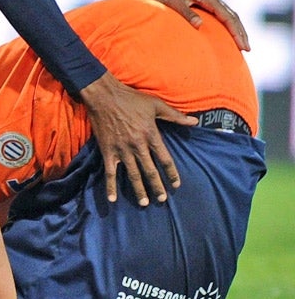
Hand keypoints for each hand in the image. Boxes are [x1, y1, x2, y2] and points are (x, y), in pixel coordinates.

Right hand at [80, 71, 196, 203]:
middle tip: (162, 199)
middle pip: (150, 171)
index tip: (176, 185)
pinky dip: (110, 186)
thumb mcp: (155, 104)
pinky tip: (113, 199)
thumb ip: (174, 115)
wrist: (104, 95)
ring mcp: (122, 150)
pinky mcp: (108, 151)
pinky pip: (109, 172)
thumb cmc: (130, 98)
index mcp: (150, 135)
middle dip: (157, 186)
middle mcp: (137, 146)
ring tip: (144, 202)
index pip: (165, 159)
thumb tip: (194, 122)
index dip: (172, 173)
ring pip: (133, 174)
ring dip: (139, 190)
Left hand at [117, 0, 248, 50]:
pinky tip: (226, 32)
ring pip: (227, 13)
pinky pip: (219, 12)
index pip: (228, 16)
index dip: (236, 32)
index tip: (243, 46)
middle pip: (232, 15)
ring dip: (235, 28)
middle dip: (241, 32)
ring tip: (241, 43)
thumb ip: (187, 14)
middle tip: (247, 49)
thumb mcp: (173, 3)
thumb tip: (199, 25)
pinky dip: (226, 23)